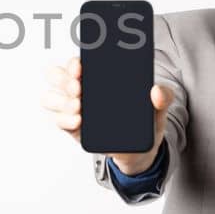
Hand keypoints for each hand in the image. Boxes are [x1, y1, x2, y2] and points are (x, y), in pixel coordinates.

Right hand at [42, 56, 172, 174]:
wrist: (140, 150)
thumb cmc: (143, 121)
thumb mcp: (158, 108)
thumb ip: (163, 96)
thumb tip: (156, 91)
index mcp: (97, 77)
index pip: (76, 63)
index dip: (74, 62)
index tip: (81, 66)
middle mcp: (80, 90)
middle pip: (56, 76)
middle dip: (64, 79)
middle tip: (79, 86)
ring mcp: (74, 109)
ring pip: (51, 98)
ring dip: (61, 100)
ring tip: (79, 105)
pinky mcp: (74, 129)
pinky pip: (59, 121)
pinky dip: (65, 119)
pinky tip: (78, 120)